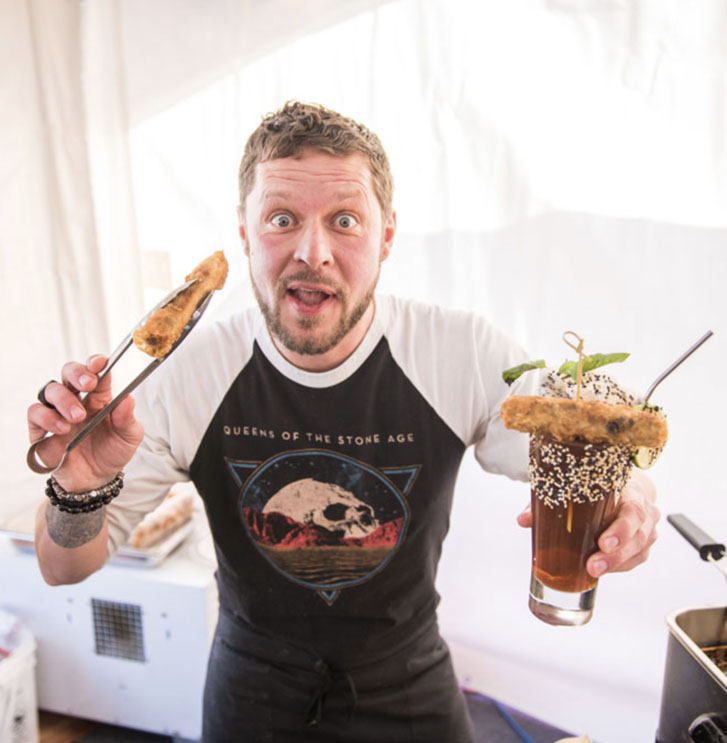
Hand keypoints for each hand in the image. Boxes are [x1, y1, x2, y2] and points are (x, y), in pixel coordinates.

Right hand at [27, 355, 143, 489]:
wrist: (96, 480)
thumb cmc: (113, 452)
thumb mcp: (129, 437)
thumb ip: (128, 419)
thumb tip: (128, 398)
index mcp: (100, 397)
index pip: (95, 371)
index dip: (96, 363)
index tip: (100, 363)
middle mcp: (77, 400)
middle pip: (69, 372)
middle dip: (77, 373)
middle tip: (87, 385)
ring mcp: (58, 412)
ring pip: (50, 389)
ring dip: (64, 400)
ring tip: (77, 418)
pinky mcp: (42, 429)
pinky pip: (34, 412)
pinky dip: (46, 417)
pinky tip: (61, 429)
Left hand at [517, 468, 659, 577]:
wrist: (625, 485)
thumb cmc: (600, 485)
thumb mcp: (579, 485)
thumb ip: (551, 500)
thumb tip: (524, 520)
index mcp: (631, 491)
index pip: (633, 511)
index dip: (621, 529)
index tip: (602, 543)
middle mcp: (645, 510)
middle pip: (637, 536)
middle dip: (615, 555)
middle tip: (593, 565)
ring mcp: (647, 529)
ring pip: (638, 551)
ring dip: (616, 564)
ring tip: (593, 571)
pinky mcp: (643, 544)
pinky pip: (635, 559)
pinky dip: (618, 566)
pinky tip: (602, 569)